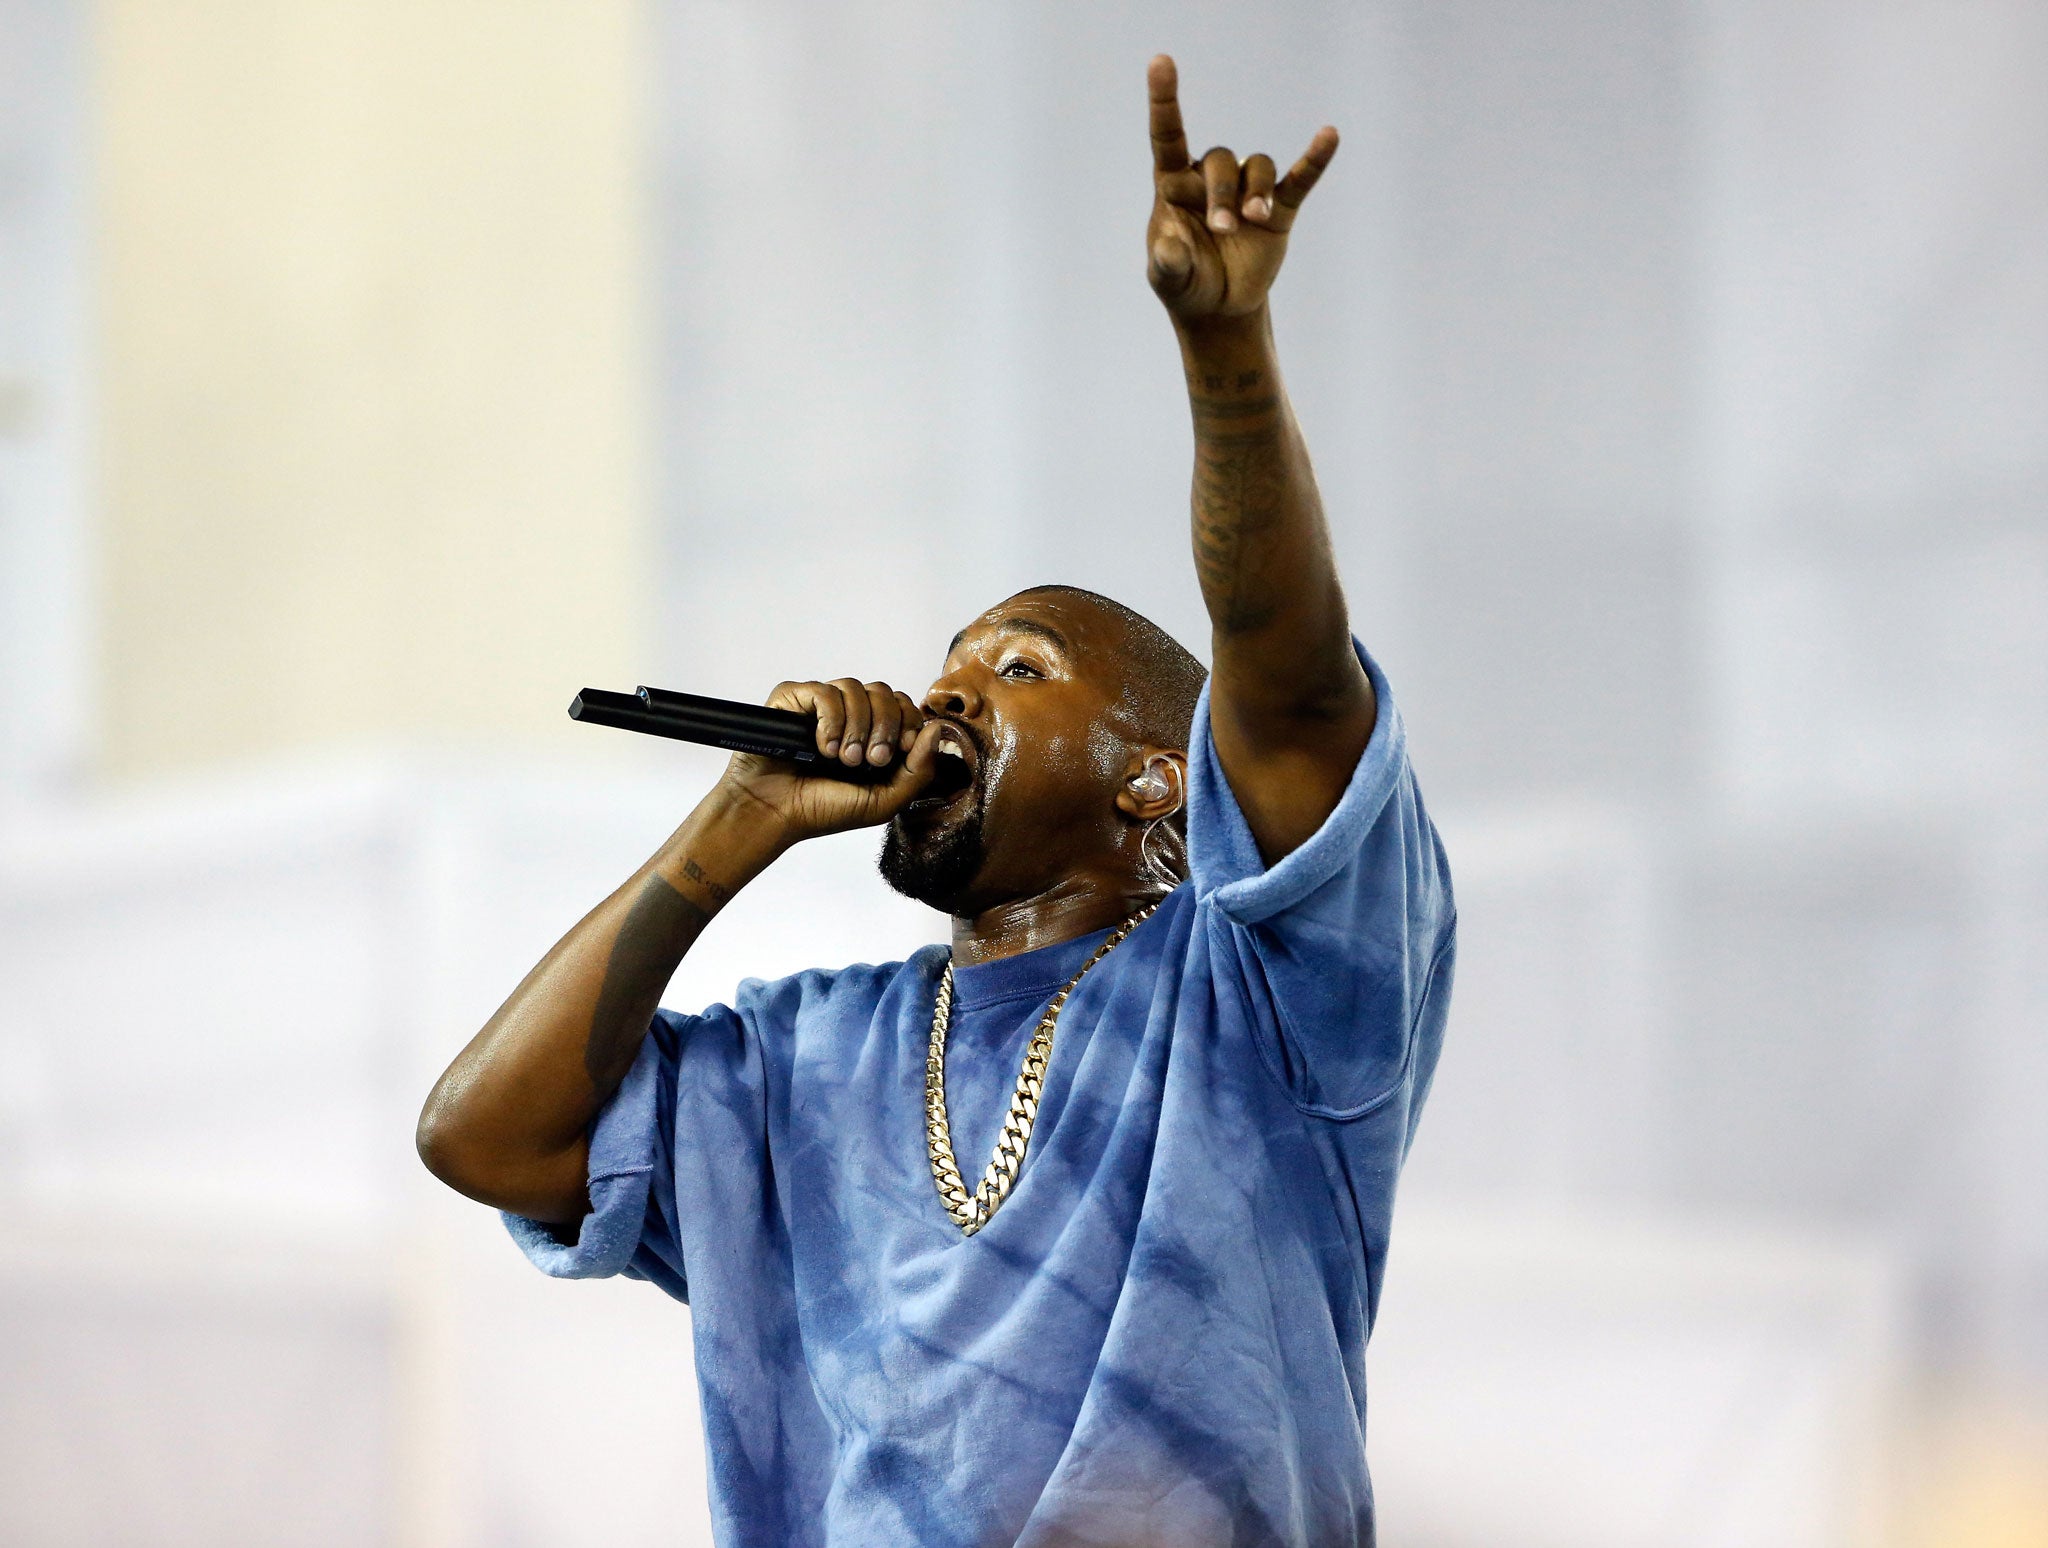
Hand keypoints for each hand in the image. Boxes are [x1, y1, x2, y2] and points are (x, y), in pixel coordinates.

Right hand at [717, 678, 941, 841]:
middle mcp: (849, 716)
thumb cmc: (822, 810)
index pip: (904, 706)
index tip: (901, 751)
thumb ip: (918, 770)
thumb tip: (937, 729)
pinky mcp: (794, 699)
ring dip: (856, 725)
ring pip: (855, 687)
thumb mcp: (883, 801)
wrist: (772, 813)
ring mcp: (820, 706)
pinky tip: (823, 746)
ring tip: (843, 759)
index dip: (909, 722)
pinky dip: (830, 719)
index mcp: (873, 735)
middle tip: (871, 760)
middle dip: (885, 726)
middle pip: (884, 692)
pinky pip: (824, 691)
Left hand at [1145, 54, 1337, 325]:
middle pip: (1221, 161)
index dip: (1164, 101)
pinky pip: (1299, 179)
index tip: (1161, 62)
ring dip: (1257, 191)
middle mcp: (1211, 180)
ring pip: (1257, 167)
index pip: (1168, 136)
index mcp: (1175, 185)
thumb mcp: (1169, 280)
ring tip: (1254, 220)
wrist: (1219, 308)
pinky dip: (1314, 159)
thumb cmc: (1186, 284)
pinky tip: (1329, 135)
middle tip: (1224, 229)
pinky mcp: (1279, 210)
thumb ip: (1167, 264)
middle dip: (1222, 193)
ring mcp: (1247, 193)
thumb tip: (1168, 249)